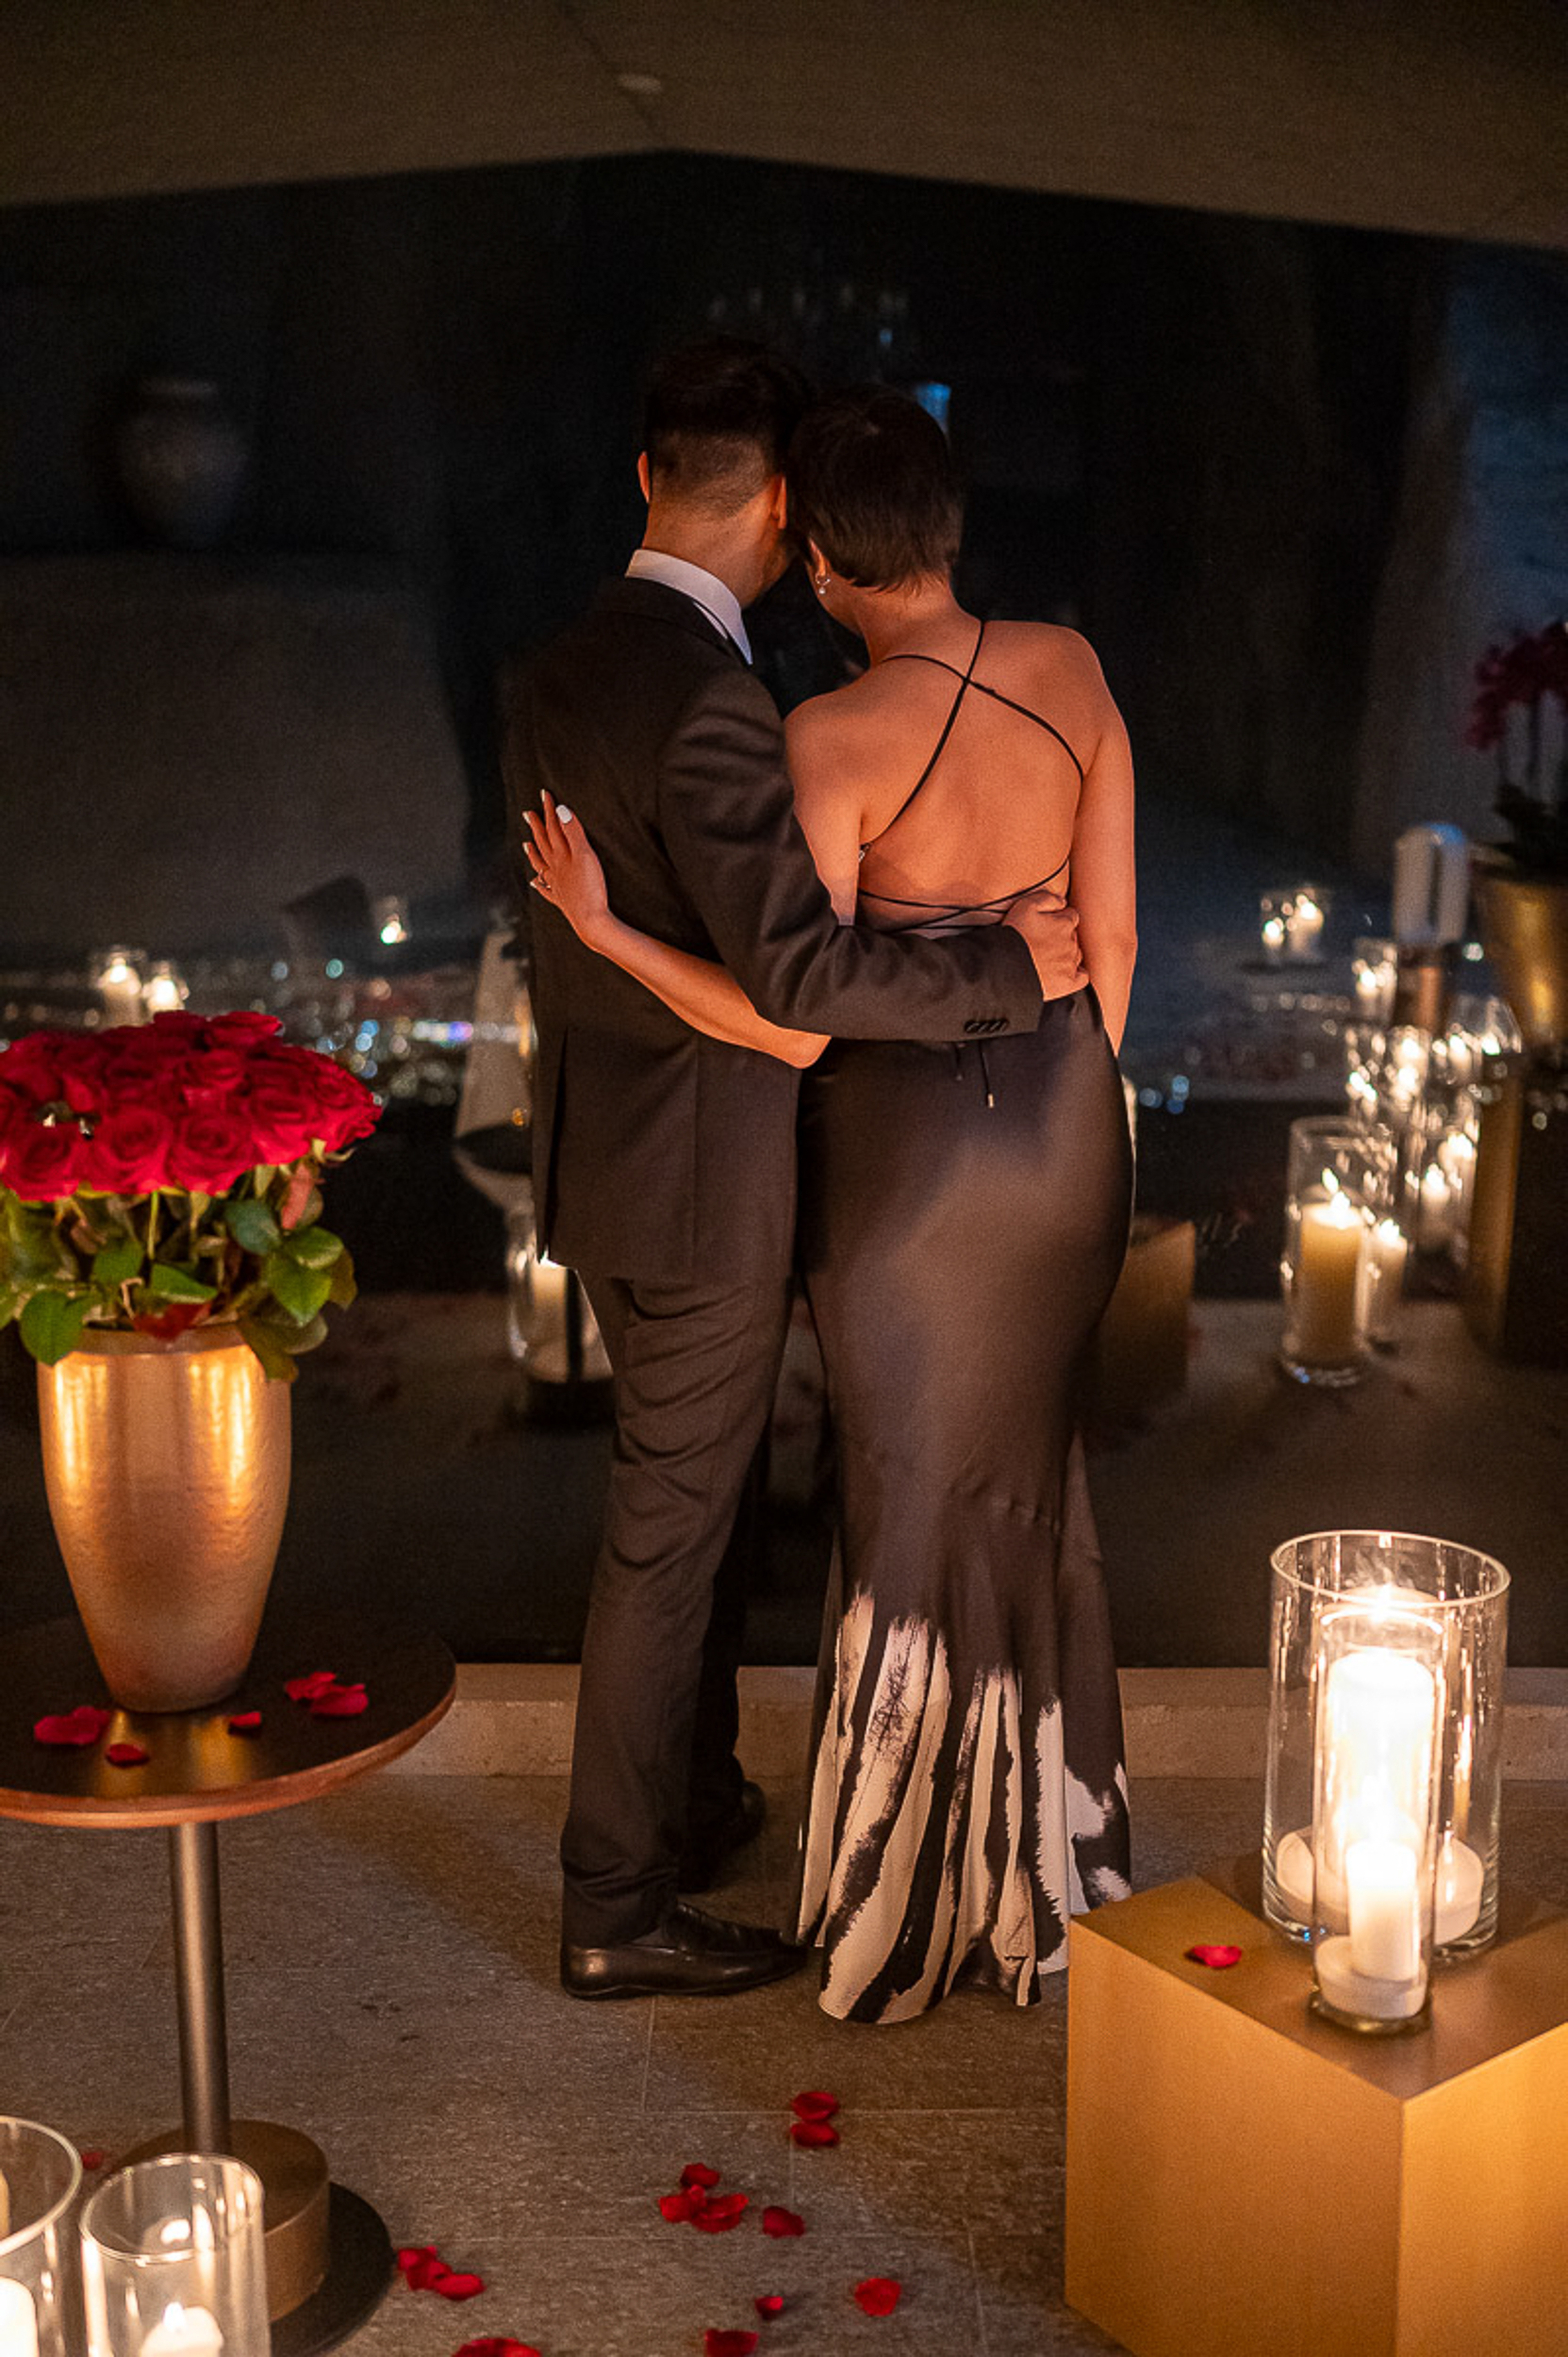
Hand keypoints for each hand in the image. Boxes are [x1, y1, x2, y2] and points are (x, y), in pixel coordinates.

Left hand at [524, 793, 611, 948]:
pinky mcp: (562, 900)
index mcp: (561, 856)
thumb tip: (561, 809)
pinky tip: (534, 882)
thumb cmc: (590, 888)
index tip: (544, 794)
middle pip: (543, 844)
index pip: (553, 828)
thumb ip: (574, 832)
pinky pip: (546, 889)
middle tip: (528, 814)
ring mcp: (556, 885)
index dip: (549, 811)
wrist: (591, 921)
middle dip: (537, 827)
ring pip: (541, 865)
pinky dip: (539, 883)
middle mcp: (555, 869)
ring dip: (533, 853)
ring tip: (525, 844)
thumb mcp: (585, 855)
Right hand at [1004, 884, 1084, 1000]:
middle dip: (1061, 937)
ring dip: (1065, 954)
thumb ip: (1048, 898)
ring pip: (1076, 954)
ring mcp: (1071, 963)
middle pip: (1073, 936)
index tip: (1047, 925)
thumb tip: (1063, 902)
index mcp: (1065, 923)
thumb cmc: (1015, 935)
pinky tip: (1065, 972)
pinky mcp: (1068, 982)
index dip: (1059, 919)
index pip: (1071, 916)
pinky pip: (1082, 977)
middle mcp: (1072, 942)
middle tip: (1042, 942)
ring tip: (1046, 958)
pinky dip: (1077, 973)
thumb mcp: (1026, 905)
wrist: (1006, 966)